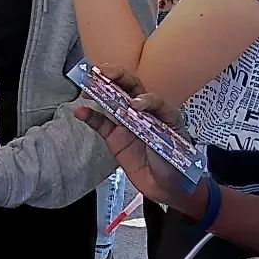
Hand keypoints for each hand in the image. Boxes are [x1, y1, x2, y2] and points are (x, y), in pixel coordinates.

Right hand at [75, 64, 206, 219]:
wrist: (169, 187)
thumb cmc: (178, 160)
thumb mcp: (175, 136)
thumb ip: (159, 116)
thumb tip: (135, 104)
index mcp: (160, 109)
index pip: (147, 94)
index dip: (141, 96)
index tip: (135, 105)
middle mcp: (142, 113)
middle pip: (127, 88)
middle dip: (115, 77)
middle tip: (102, 72)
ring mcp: (127, 124)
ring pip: (111, 102)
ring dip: (99, 92)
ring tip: (87, 86)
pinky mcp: (115, 138)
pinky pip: (100, 124)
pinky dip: (90, 117)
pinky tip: (80, 111)